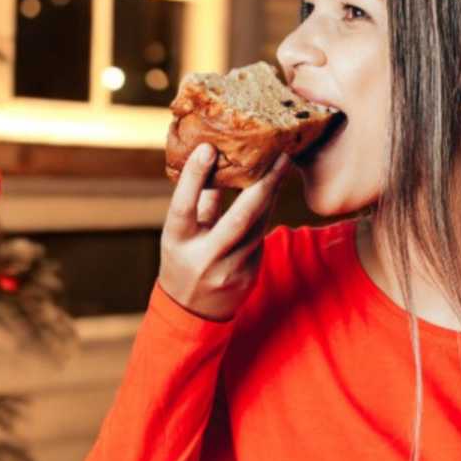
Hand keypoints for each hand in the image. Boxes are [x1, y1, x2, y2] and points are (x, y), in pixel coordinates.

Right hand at [157, 143, 290, 320]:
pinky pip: (260, 236)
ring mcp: (229, 269)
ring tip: (283, 166)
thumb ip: (198, 201)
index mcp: (177, 242)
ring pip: (257, 225)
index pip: (184, 206)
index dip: (194, 177)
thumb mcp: (178, 233)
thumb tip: (214, 159)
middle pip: (239, 218)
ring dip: (272, 194)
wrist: (192, 312)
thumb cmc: (183, 259)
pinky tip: (274, 191)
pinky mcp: (249, 274)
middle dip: (263, 185)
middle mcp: (204, 256)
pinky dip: (266, 212)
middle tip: (280, 155)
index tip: (208, 147)